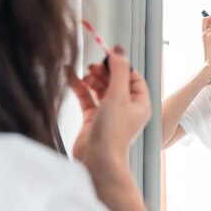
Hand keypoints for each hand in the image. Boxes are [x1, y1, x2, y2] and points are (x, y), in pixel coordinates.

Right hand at [66, 45, 150, 171]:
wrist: (97, 161)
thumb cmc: (113, 131)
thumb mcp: (118, 95)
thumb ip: (118, 70)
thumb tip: (118, 49)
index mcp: (140, 103)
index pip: (133, 76)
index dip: (121, 65)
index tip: (106, 55)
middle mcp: (127, 109)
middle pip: (116, 81)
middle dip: (104, 71)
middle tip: (93, 67)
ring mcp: (109, 114)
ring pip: (101, 89)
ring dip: (92, 79)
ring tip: (84, 74)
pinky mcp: (93, 120)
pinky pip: (87, 98)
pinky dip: (80, 87)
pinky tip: (70, 75)